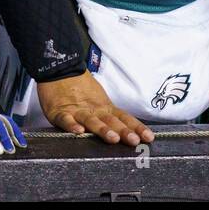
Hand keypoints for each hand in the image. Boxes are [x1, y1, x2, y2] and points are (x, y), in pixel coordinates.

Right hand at [37, 70, 153, 145]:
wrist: (61, 69)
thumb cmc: (81, 88)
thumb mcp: (100, 100)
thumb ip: (111, 116)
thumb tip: (131, 132)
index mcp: (105, 108)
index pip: (124, 118)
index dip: (137, 128)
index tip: (149, 138)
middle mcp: (94, 110)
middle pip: (111, 121)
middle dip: (124, 131)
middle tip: (133, 140)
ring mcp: (77, 111)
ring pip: (91, 121)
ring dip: (102, 129)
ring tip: (112, 138)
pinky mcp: (59, 112)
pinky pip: (66, 120)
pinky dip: (71, 125)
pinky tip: (78, 131)